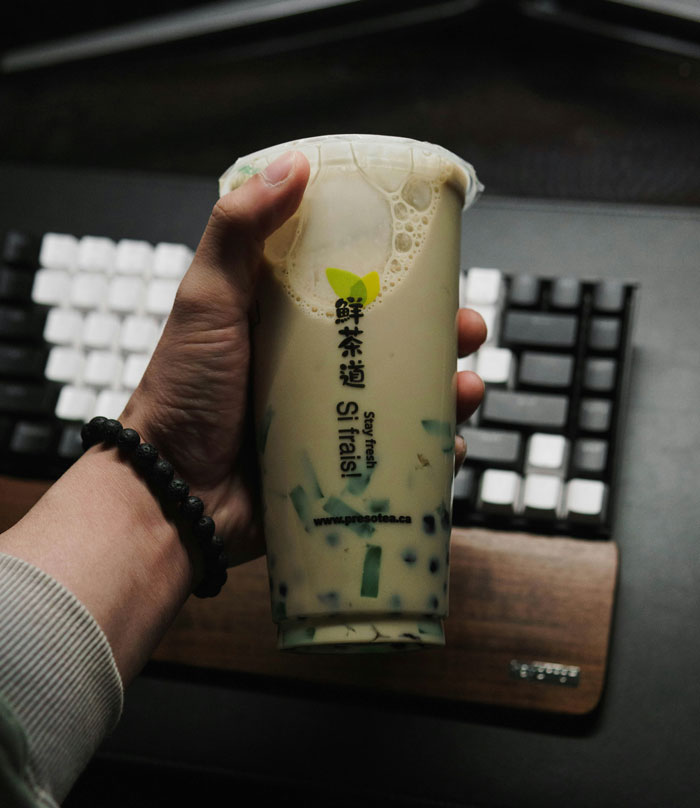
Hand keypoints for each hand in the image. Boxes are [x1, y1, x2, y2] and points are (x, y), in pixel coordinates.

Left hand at [123, 151, 485, 565]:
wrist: (174, 493)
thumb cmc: (184, 394)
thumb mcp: (207, 300)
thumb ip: (238, 231)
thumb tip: (293, 165)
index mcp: (289, 323)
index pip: (357, 287)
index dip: (401, 275)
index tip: (435, 263)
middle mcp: (315, 367)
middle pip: (395, 343)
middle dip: (442, 336)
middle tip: (467, 329)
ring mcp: (331, 418)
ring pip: (408, 398)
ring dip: (450, 391)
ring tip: (469, 390)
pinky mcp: (341, 466)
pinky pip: (400, 456)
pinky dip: (432, 450)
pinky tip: (452, 445)